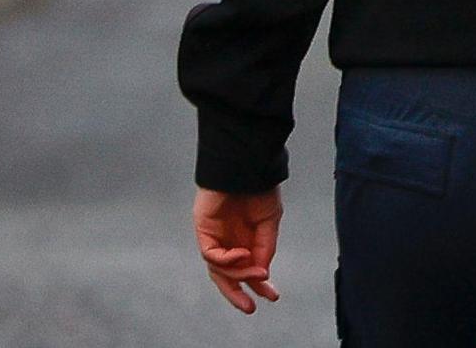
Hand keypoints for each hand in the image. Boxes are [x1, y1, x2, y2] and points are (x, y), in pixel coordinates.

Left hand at [193, 186, 283, 313]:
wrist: (245, 168)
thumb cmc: (258, 189)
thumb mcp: (269, 222)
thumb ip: (265, 248)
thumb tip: (262, 273)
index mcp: (246, 239)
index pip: (248, 268)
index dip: (259, 284)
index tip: (272, 295)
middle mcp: (229, 241)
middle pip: (227, 276)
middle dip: (237, 292)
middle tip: (250, 306)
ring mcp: (215, 238)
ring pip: (219, 269)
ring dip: (239, 275)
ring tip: (258, 273)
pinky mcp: (203, 231)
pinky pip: (211, 255)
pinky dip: (226, 260)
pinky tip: (241, 254)